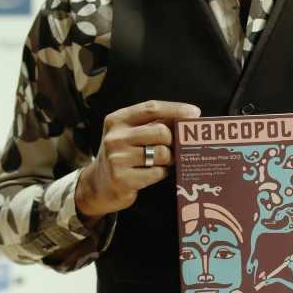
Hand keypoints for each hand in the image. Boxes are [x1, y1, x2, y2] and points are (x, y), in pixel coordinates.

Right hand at [75, 99, 199, 218]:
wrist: (98, 185)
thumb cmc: (122, 154)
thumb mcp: (130, 133)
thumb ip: (153, 124)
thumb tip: (187, 118)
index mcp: (117, 119)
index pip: (151, 108)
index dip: (176, 109)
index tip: (194, 113)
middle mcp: (115, 137)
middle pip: (161, 132)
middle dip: (173, 140)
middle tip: (175, 147)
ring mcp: (117, 158)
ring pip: (162, 154)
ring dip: (169, 159)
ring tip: (163, 161)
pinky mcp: (122, 179)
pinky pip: (157, 173)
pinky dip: (161, 173)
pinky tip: (154, 173)